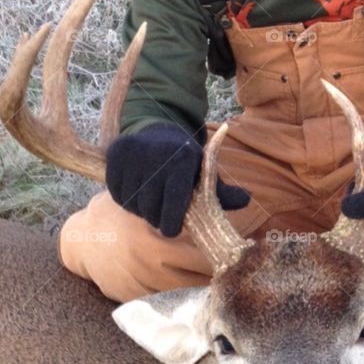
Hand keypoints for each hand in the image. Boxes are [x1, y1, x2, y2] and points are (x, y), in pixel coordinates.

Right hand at [106, 123, 249, 236]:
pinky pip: (116, 192)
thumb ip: (224, 193)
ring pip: (132, 202)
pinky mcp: (116, 154)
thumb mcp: (206, 175)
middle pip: (151, 207)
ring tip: (150, 204)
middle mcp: (158, 153)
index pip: (175, 202)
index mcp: (184, 159)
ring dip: (140, 210)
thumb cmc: (186, 163)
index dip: (173, 222)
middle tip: (161, 218)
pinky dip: (124, 199)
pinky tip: (136, 193)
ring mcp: (135, 153)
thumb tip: (247, 200)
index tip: (172, 230)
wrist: (158, 134)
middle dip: (156, 218)